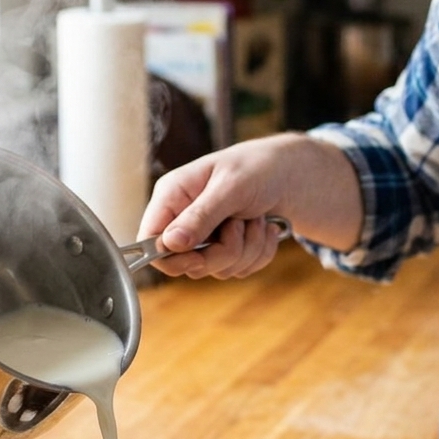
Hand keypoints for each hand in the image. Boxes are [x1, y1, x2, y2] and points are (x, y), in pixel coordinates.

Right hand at [138, 136, 293, 279]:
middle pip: (186, 263)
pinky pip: (239, 270)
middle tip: (240, 224)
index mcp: (173, 196)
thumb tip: (170, 243)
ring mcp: (205, 237)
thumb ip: (201, 215)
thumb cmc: (258, 168)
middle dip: (223, 251)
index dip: (171, 256)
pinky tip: (264, 228)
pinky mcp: (226, 249)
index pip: (149, 240)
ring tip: (255, 218)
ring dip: (247, 248)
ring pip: (217, 269)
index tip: (200, 256)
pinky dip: (259, 252)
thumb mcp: (231, 187)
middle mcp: (184, 219)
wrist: (289, 174)